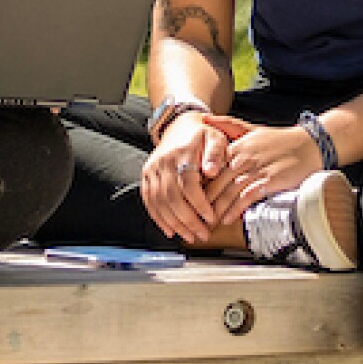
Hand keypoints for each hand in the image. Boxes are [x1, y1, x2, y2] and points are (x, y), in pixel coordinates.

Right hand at [141, 111, 232, 244]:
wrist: (179, 126)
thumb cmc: (201, 135)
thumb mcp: (216, 138)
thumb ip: (216, 153)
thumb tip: (212, 171)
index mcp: (182, 153)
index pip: (188, 183)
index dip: (199, 204)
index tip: (210, 218)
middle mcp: (163, 162)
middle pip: (172, 196)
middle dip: (187, 220)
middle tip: (202, 234)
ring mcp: (152, 169)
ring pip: (159, 202)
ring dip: (174, 223)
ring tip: (189, 236)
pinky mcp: (146, 176)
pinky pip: (149, 200)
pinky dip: (158, 218)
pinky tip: (169, 230)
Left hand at [201, 116, 321, 226]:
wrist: (308, 145)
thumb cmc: (279, 139)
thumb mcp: (250, 128)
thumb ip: (227, 125)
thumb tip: (203, 118)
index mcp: (236, 147)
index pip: (210, 168)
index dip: (198, 184)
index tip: (188, 196)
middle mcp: (243, 158)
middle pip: (216, 183)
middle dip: (203, 201)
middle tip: (192, 214)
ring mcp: (256, 170)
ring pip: (229, 192)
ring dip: (216, 209)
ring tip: (206, 221)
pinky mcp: (269, 181)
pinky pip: (247, 197)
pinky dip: (235, 209)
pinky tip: (227, 218)